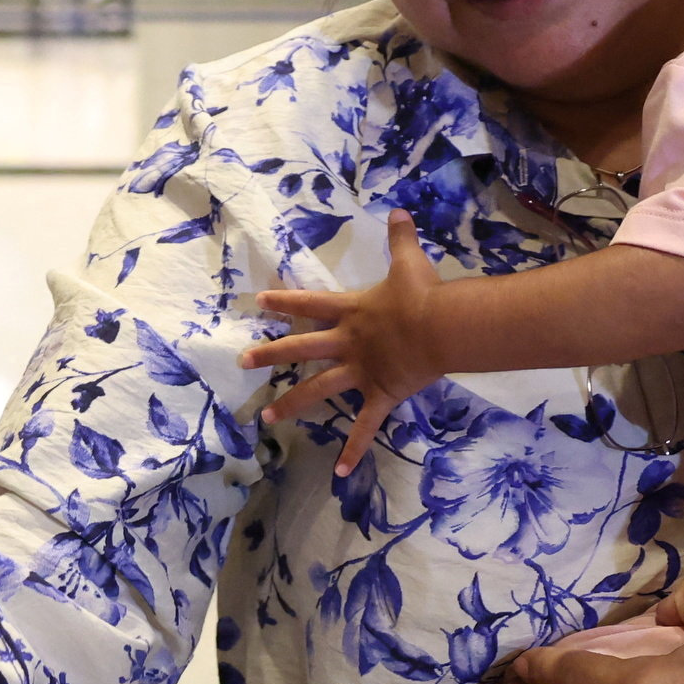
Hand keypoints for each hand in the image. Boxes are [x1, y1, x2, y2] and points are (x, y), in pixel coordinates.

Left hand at [243, 212, 448, 472]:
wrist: (441, 327)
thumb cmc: (423, 295)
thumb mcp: (410, 261)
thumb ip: (400, 238)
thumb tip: (398, 210)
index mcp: (352, 312)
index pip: (309, 305)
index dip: (283, 303)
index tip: (257, 303)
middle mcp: (348, 343)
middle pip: (301, 349)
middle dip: (271, 355)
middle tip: (243, 361)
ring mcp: (360, 372)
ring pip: (318, 390)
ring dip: (292, 404)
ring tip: (267, 418)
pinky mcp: (380, 396)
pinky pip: (364, 427)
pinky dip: (354, 450)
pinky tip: (340, 473)